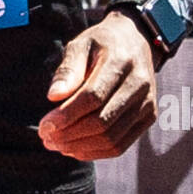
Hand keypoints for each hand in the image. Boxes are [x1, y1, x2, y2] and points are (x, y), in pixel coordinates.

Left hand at [37, 11, 157, 159]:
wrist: (135, 41)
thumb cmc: (101, 43)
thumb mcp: (80, 44)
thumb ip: (68, 69)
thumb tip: (53, 96)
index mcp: (121, 61)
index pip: (93, 97)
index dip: (66, 115)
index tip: (44, 125)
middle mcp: (139, 84)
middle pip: (102, 121)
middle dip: (69, 134)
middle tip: (45, 137)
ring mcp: (147, 103)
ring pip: (111, 138)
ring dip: (80, 147)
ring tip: (56, 144)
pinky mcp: (148, 117)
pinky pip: (121, 144)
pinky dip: (95, 152)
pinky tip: (74, 149)